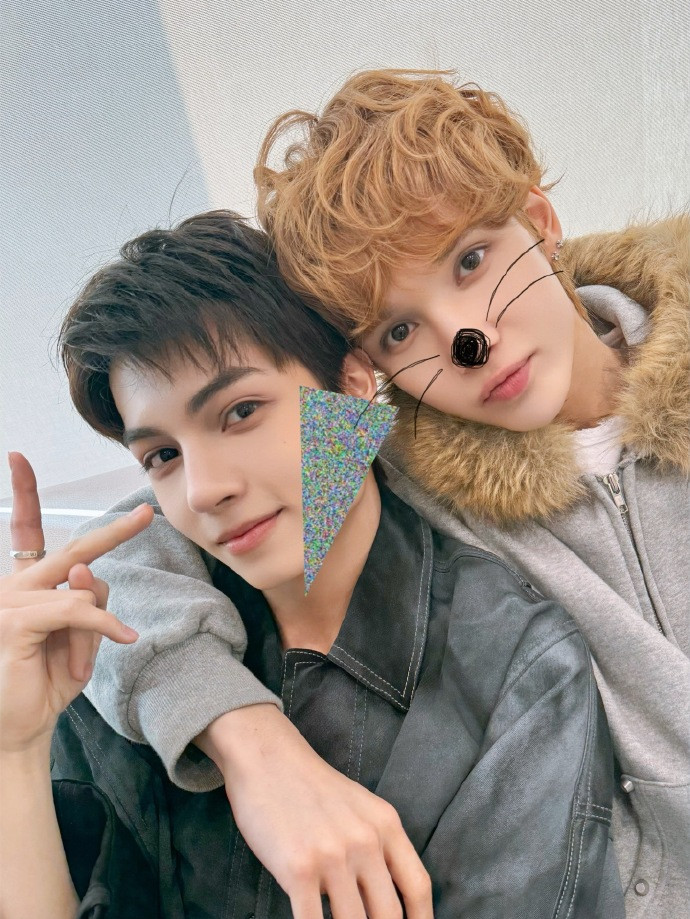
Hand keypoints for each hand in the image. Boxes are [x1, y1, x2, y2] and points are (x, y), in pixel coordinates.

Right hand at [0, 452, 153, 753]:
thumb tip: (87, 570)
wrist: (18, 730)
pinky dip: (104, 624)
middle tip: (146, 514)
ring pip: (81, 588)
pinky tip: (122, 637)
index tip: (18, 459)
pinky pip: (77, 609)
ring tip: (96, 650)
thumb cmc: (44, 683)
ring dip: (100, 621)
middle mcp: (12, 586)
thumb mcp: (78, 639)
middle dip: (113, 533)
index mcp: (24, 585)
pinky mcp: (14, 622)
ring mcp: (8, 602)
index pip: (26, 532)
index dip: (25, 494)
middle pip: (69, 550)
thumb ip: (86, 601)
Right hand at [197, 706, 432, 918]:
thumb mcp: (360, 806)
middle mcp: (365, 842)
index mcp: (385, 825)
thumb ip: (378, 845)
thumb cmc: (310, 787)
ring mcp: (333, 857)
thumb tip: (389, 897)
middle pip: (389, 915)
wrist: (266, 758)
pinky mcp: (298, 869)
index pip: (418, 886)